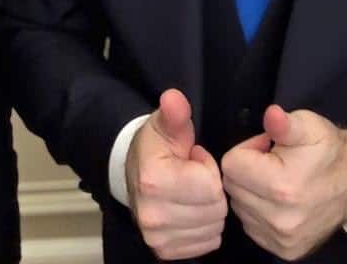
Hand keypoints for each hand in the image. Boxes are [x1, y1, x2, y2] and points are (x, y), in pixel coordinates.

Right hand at [126, 88, 227, 259]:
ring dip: (210, 210)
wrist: (131, 174)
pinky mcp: (164, 251)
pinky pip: (208, 243)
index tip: (194, 159)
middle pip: (215, 209)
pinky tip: (191, 211)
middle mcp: (153, 215)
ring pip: (214, 227)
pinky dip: (205, 227)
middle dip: (212, 190)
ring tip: (192, 192)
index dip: (208, 168)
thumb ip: (175, 113)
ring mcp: (157, 237)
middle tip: (194, 177)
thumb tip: (174, 98)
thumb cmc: (155, 148)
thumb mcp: (166, 125)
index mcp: (154, 181)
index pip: (210, 185)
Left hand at [220, 105, 346, 260]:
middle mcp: (280, 219)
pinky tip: (279, 202)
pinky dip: (259, 212)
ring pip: (239, 207)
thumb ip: (283, 123)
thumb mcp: (308, 126)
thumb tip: (271, 115)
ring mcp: (282, 238)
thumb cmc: (329, 152)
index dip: (247, 150)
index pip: (231, 165)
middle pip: (232, 187)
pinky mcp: (284, 250)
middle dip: (248, 171)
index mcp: (281, 186)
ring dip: (252, 192)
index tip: (267, 148)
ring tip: (277, 182)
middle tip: (273, 164)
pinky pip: (252, 226)